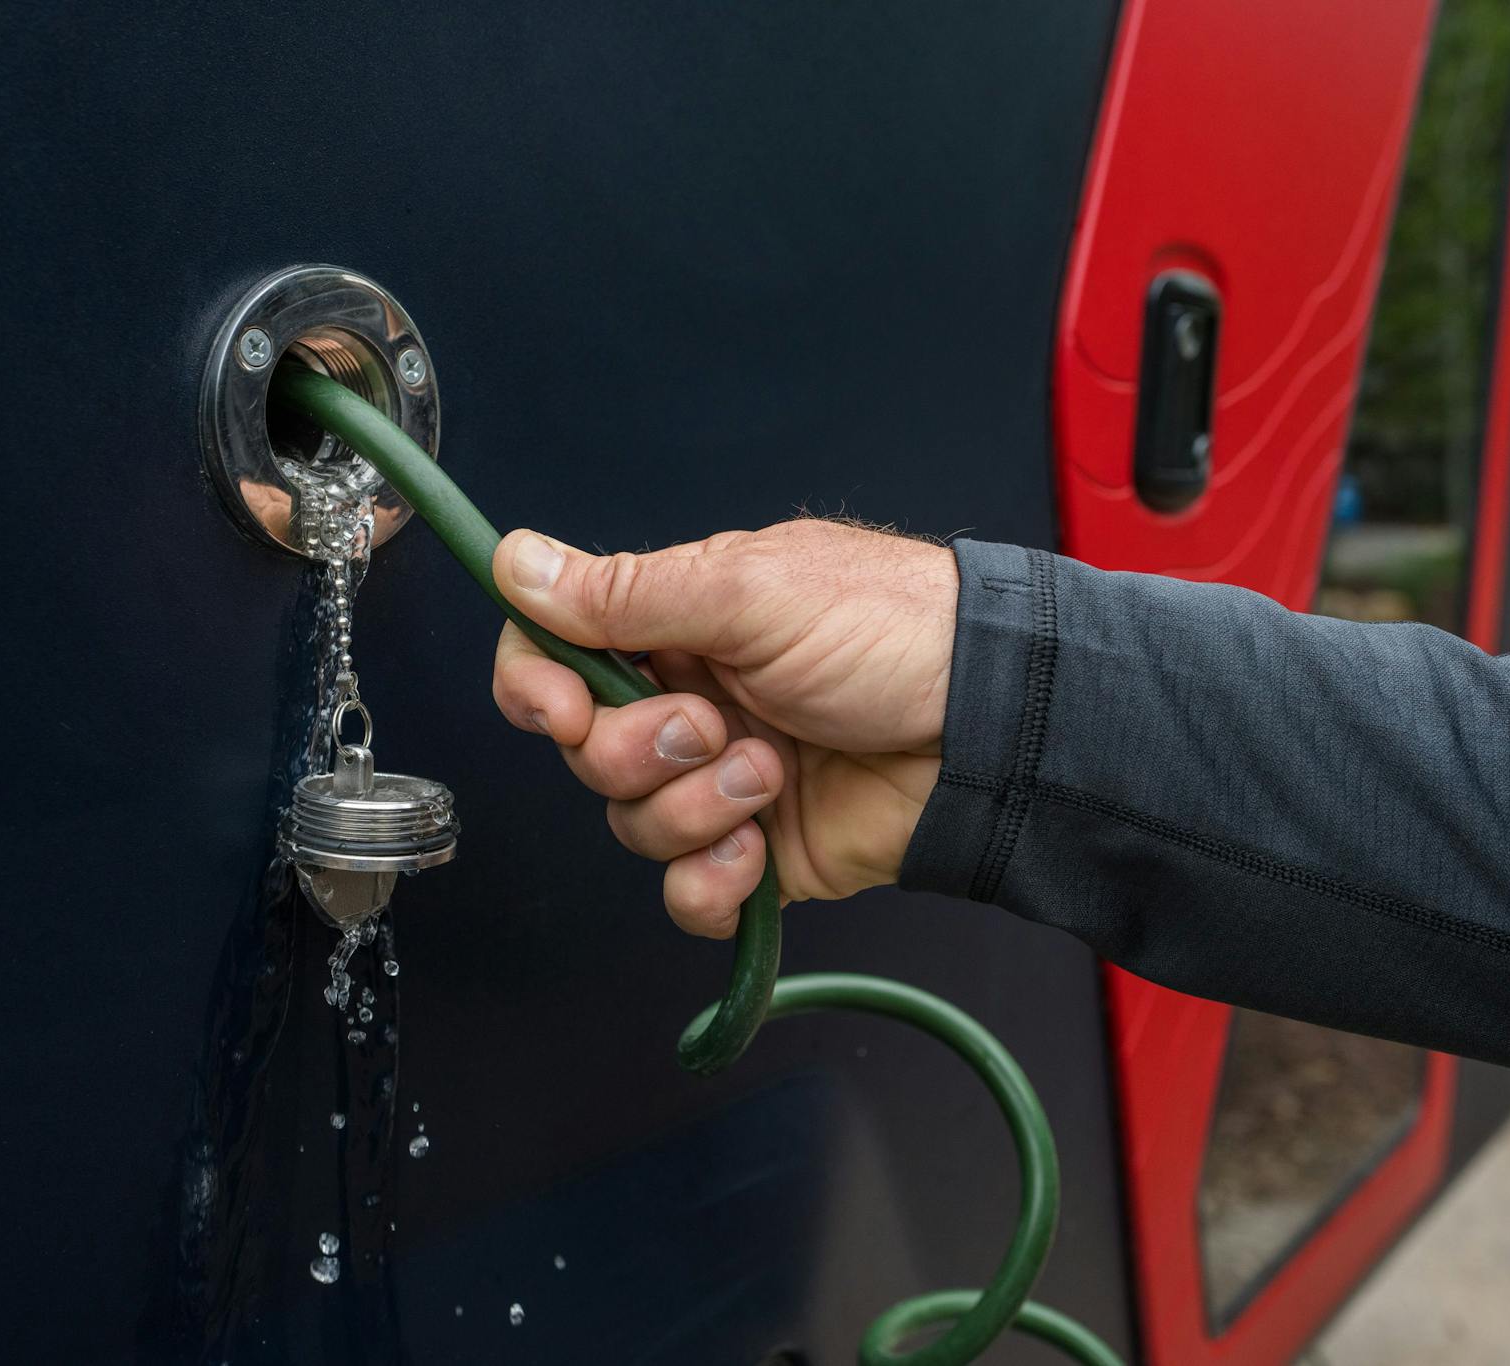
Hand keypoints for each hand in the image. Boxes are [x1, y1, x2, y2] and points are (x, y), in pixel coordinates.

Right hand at [490, 519, 956, 937]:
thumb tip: (515, 562)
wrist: (994, 731)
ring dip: (696, 807)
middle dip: (638, 750)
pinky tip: (757, 850)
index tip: (560, 708)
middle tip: (711, 725)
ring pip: (633, 825)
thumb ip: (625, 593)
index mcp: (681, 624)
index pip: (557, 655)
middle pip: (586, 752)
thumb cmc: (896, 633)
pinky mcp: (760, 854)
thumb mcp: (751, 592)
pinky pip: (687, 895)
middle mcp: (694, 702)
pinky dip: (712, 883)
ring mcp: (724, 781)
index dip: (538, 688)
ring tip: (771, 773)